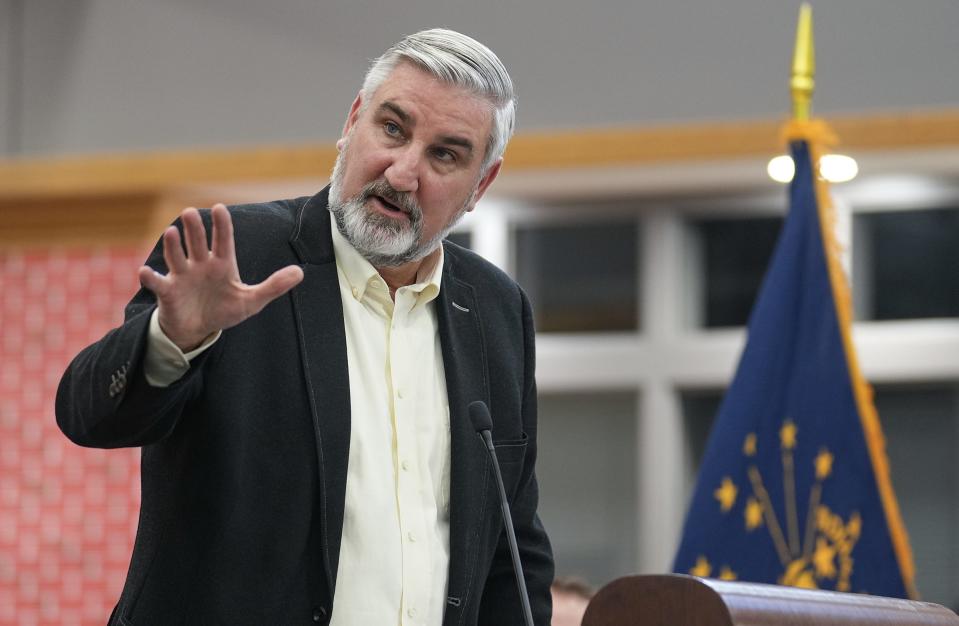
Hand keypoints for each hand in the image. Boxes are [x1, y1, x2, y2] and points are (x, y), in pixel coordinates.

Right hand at [138, 204, 303, 351]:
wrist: (199, 329)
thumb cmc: (224, 310)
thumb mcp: (252, 300)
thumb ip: (274, 286)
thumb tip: (300, 272)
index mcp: (222, 264)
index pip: (223, 240)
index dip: (222, 225)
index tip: (219, 207)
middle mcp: (200, 265)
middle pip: (197, 243)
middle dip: (194, 229)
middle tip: (190, 212)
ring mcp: (182, 276)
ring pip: (177, 257)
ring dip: (173, 246)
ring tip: (170, 232)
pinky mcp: (168, 292)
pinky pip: (158, 283)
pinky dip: (151, 277)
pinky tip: (146, 271)